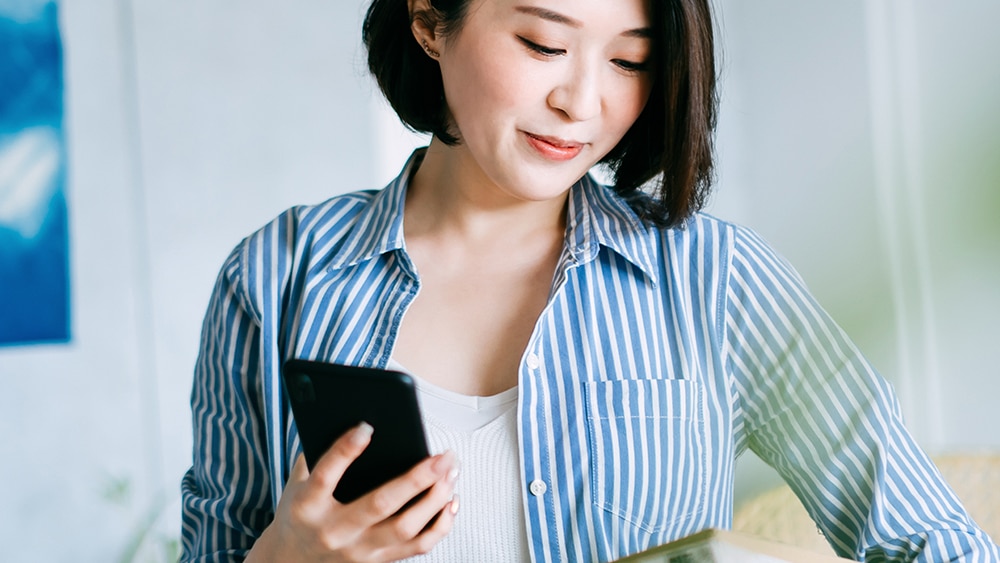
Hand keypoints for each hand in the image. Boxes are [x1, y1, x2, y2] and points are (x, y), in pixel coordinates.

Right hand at [248, 422, 459, 561]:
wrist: (291, 561)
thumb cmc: (300, 511)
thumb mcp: (296, 483)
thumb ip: (317, 454)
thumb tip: (354, 417)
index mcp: (307, 506)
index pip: (326, 475)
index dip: (345, 450)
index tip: (367, 427)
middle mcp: (333, 531)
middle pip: (380, 504)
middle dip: (416, 478)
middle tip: (443, 455)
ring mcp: (357, 551)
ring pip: (404, 528)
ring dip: (434, 499)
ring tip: (451, 472)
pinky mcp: (376, 561)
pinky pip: (416, 547)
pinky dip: (440, 525)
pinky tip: (451, 500)